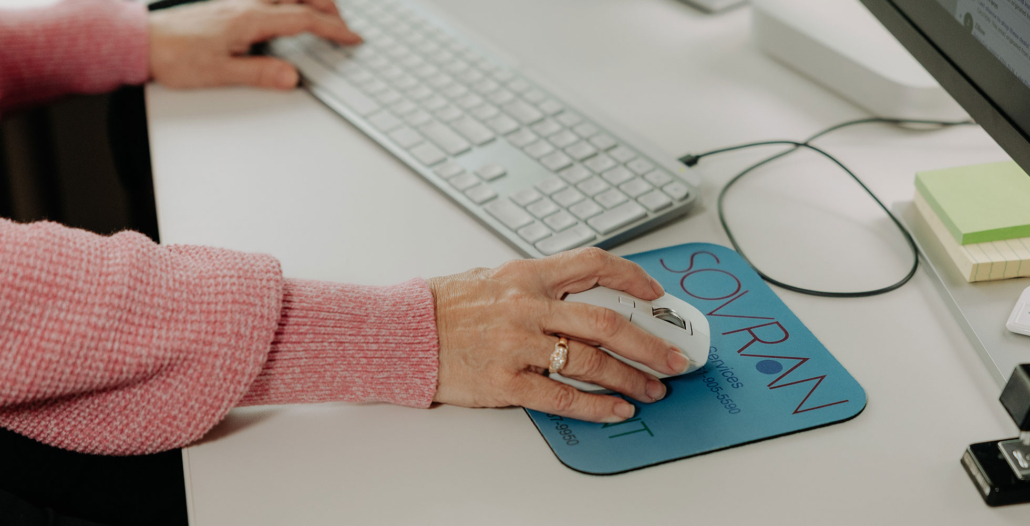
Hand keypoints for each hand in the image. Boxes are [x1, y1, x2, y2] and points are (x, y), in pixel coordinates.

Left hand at [148, 0, 361, 89]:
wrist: (143, 43)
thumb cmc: (175, 57)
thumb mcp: (219, 73)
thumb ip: (259, 73)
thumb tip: (292, 77)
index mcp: (250, 19)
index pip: (303, 20)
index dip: (333, 29)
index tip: (353, 38)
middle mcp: (247, 4)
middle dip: (329, 8)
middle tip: (345, 25)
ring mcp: (238, 2)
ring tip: (325, 13)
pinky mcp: (229, 5)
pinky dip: (290, 0)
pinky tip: (288, 10)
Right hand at [428, 248, 690, 423]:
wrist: (402, 334)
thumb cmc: (444, 306)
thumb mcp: (493, 278)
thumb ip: (538, 284)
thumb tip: (583, 293)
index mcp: (526, 274)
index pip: (592, 265)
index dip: (632, 276)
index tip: (657, 294)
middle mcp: (527, 307)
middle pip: (606, 322)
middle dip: (649, 343)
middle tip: (674, 358)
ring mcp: (517, 345)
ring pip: (591, 361)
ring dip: (631, 379)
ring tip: (653, 390)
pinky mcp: (505, 382)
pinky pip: (562, 396)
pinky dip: (595, 405)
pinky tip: (616, 409)